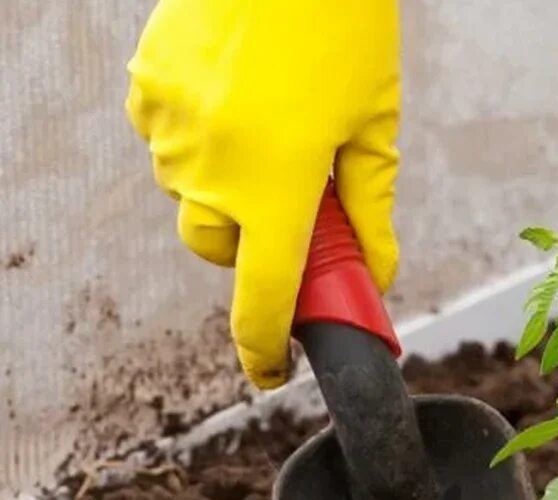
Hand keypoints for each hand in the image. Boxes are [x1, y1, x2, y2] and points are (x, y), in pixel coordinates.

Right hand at [126, 0, 400, 389]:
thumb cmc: (345, 30)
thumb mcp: (374, 126)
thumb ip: (370, 210)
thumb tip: (379, 273)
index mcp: (278, 189)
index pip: (264, 297)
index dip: (265, 347)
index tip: (271, 372)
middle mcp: (213, 170)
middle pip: (218, 249)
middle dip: (251, 242)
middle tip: (290, 200)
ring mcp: (170, 129)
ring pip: (189, 194)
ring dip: (225, 186)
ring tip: (268, 125)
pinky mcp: (144, 88)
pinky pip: (165, 141)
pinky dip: (196, 140)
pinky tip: (233, 98)